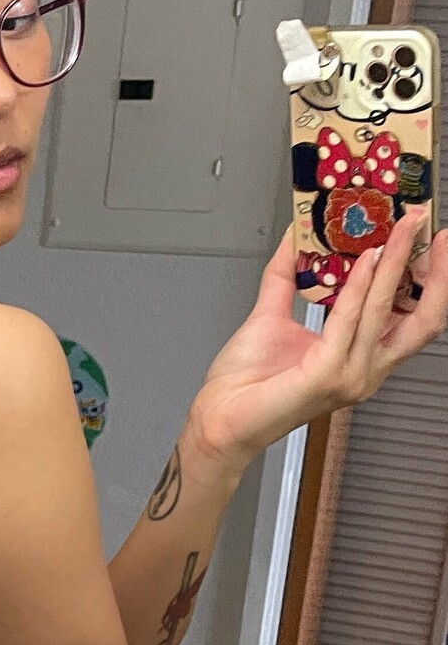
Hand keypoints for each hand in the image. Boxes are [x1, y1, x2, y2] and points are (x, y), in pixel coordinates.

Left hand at [186, 205, 447, 472]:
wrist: (219, 419)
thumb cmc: (246, 383)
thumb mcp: (273, 315)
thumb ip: (288, 275)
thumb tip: (296, 235)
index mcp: (361, 358)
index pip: (413, 318)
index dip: (430, 280)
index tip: (429, 239)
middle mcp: (365, 369)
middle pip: (423, 319)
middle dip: (435, 270)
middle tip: (427, 226)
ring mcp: (351, 375)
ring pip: (387, 310)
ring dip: (395, 263)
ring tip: (399, 228)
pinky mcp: (328, 375)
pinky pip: (349, 319)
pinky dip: (360, 285)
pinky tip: (364, 258)